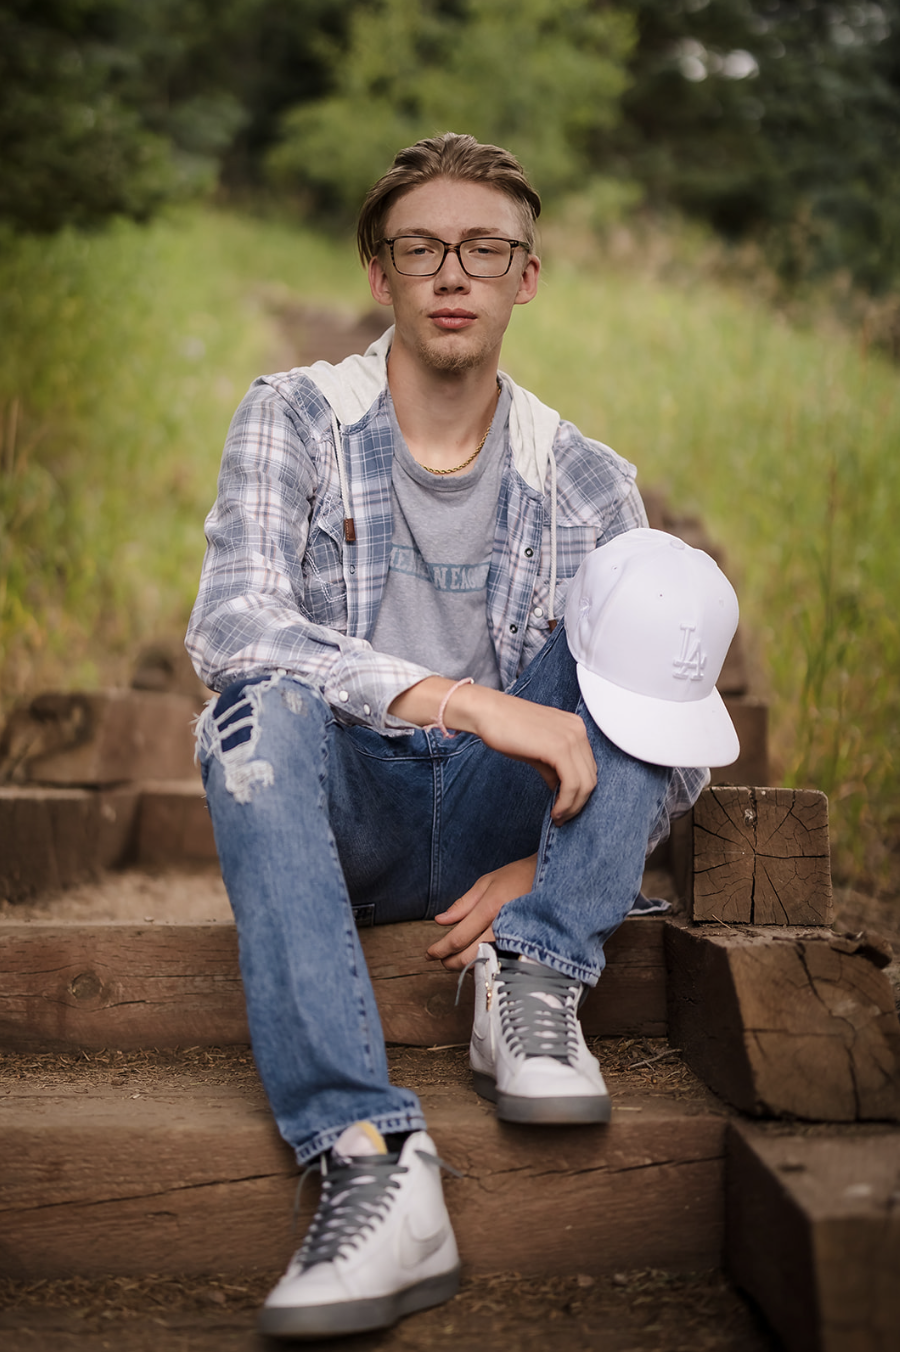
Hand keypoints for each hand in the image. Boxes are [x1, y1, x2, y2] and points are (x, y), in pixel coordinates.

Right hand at [389, 678, 595, 824]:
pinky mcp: (560, 748)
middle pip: (591, 777)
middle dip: (579, 803)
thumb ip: (554, 769)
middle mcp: (579, 730)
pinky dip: (566, 802)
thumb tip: (561, 790)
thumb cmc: (506, 728)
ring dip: (573, 806)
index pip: (588, 767)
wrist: (487, 713)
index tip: (567, 807)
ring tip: (558, 817)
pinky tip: (555, 811)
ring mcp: (571, 738)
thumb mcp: (538, 750)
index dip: (580, 792)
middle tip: (563, 817)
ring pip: (585, 783)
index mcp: (575, 727)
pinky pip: (572, 783)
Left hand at [425, 854, 537, 970]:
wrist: (553, 879)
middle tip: (440, 960)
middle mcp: (503, 925)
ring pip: (485, 961)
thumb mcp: (487, 882)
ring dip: (467, 965)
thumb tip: (440, 921)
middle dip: (451, 962)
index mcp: (491, 907)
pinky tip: (478, 959)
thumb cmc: (518, 876)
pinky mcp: (526, 944)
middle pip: (471, 955)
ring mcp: (516, 937)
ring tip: (455, 960)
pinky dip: (486, 963)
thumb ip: (463, 904)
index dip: (441, 949)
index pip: (459, 937)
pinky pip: (500, 961)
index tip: (429, 953)